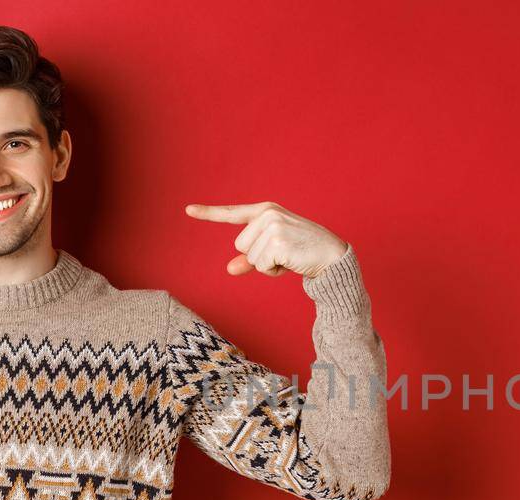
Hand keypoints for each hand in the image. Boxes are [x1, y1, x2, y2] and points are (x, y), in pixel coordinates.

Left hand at [183, 200, 347, 277]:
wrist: (332, 256)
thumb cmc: (304, 252)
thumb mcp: (275, 252)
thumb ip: (251, 258)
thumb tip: (230, 269)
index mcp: (266, 210)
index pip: (232, 213)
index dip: (209, 213)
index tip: (187, 209)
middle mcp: (268, 214)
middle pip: (241, 246)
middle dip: (259, 257)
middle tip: (284, 253)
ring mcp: (273, 226)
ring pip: (251, 257)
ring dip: (268, 265)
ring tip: (290, 257)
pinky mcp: (277, 241)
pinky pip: (261, 265)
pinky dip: (275, 271)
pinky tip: (292, 262)